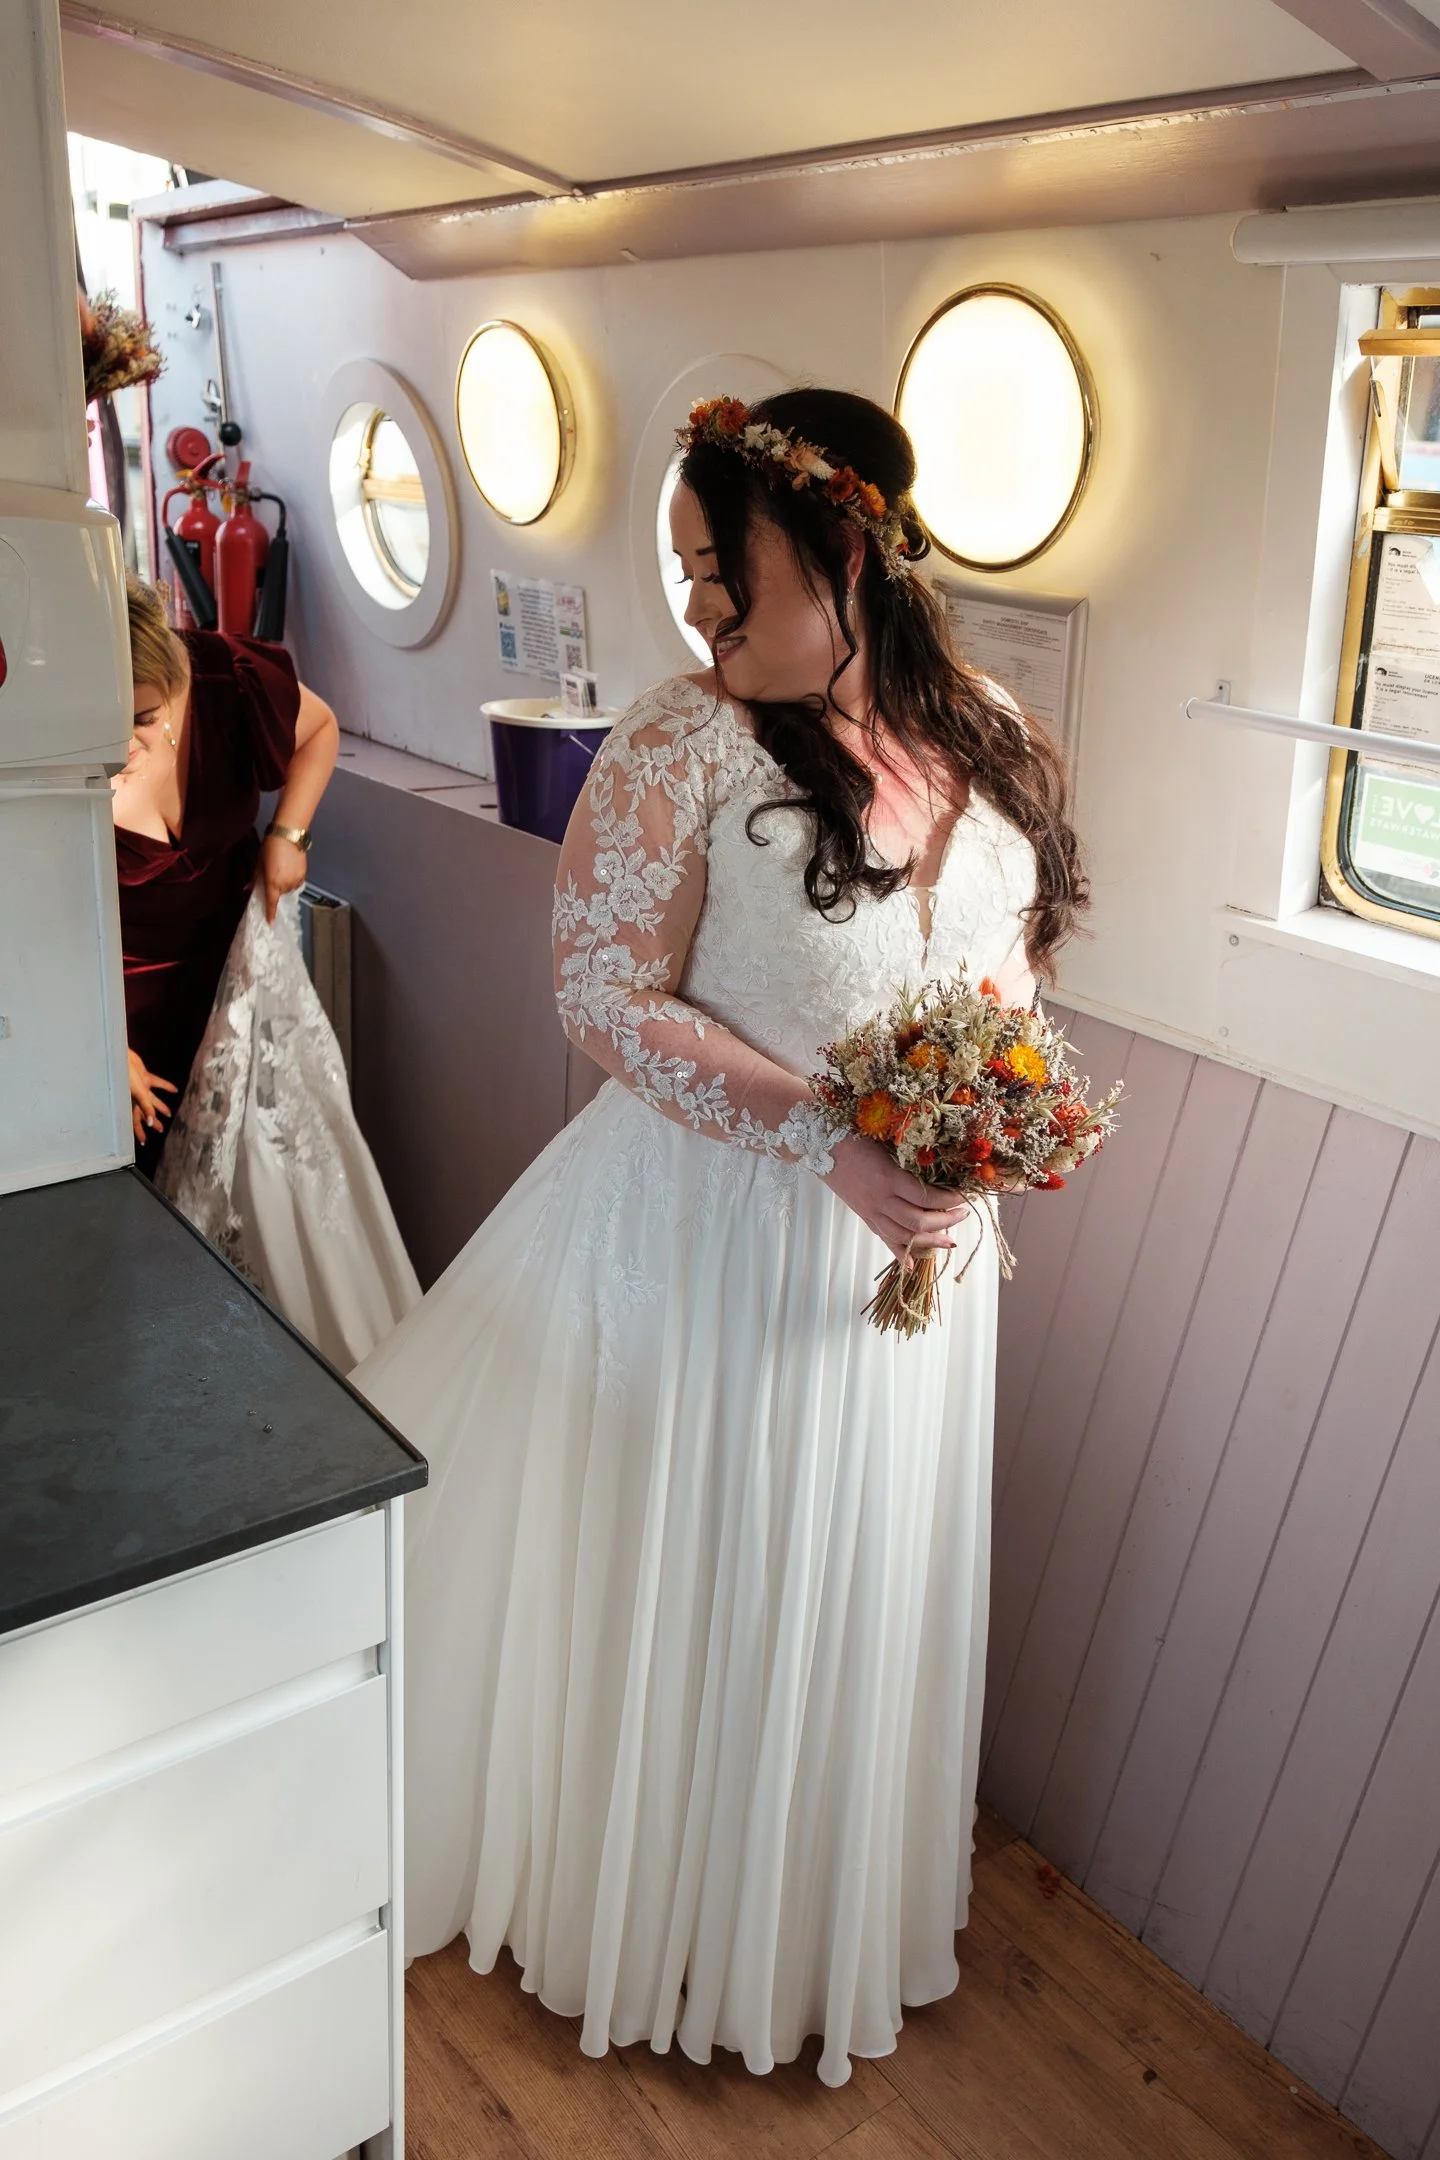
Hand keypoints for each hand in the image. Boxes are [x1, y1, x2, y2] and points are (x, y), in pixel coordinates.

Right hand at [127, 1049, 176, 1143]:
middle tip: (161, 1130)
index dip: (139, 1133)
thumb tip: (151, 1123)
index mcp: (131, 1104)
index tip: (143, 1143)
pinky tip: (175, 1090)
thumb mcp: (137, 1092)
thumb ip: (146, 1107)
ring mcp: (140, 1088)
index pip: (135, 1123)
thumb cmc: (125, 1075)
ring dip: (160, 1106)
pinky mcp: (144, 1077)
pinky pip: (157, 1083)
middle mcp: (135, 1098)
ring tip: (169, 1114)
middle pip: (145, 1113)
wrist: (121, 1057)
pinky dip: (166, 1087)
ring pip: (152, 1100)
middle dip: (153, 1122)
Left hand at [259, 830, 307, 923]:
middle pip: (279, 894)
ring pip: (289, 888)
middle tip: (272, 875)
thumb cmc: (270, 847)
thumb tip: (247, 889)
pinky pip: (296, 883)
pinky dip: (292, 879)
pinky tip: (289, 868)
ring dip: (284, 884)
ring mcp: (296, 880)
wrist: (288, 835)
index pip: (272, 903)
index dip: (270, 914)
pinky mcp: (304, 875)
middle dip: (275, 889)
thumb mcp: (259, 863)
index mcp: (272, 883)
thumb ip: (255, 879)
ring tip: (282, 869)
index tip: (270, 922)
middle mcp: (285, 885)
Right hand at [822, 1133, 975, 1260]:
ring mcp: (871, 1211)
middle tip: (962, 1215)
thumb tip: (939, 1172)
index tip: (964, 1196)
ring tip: (949, 1240)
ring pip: (904, 1236)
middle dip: (945, 1222)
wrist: (821, 1145)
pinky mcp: (865, 1216)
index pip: (926, 1197)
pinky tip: (912, 1265)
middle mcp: (880, 1199)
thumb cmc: (856, 1136)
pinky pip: (884, 1239)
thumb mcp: (887, 1145)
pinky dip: (899, 1254)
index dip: (949, 1200)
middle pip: (918, 1221)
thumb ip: (909, 1162)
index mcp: (889, 1177)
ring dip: (930, 1241)